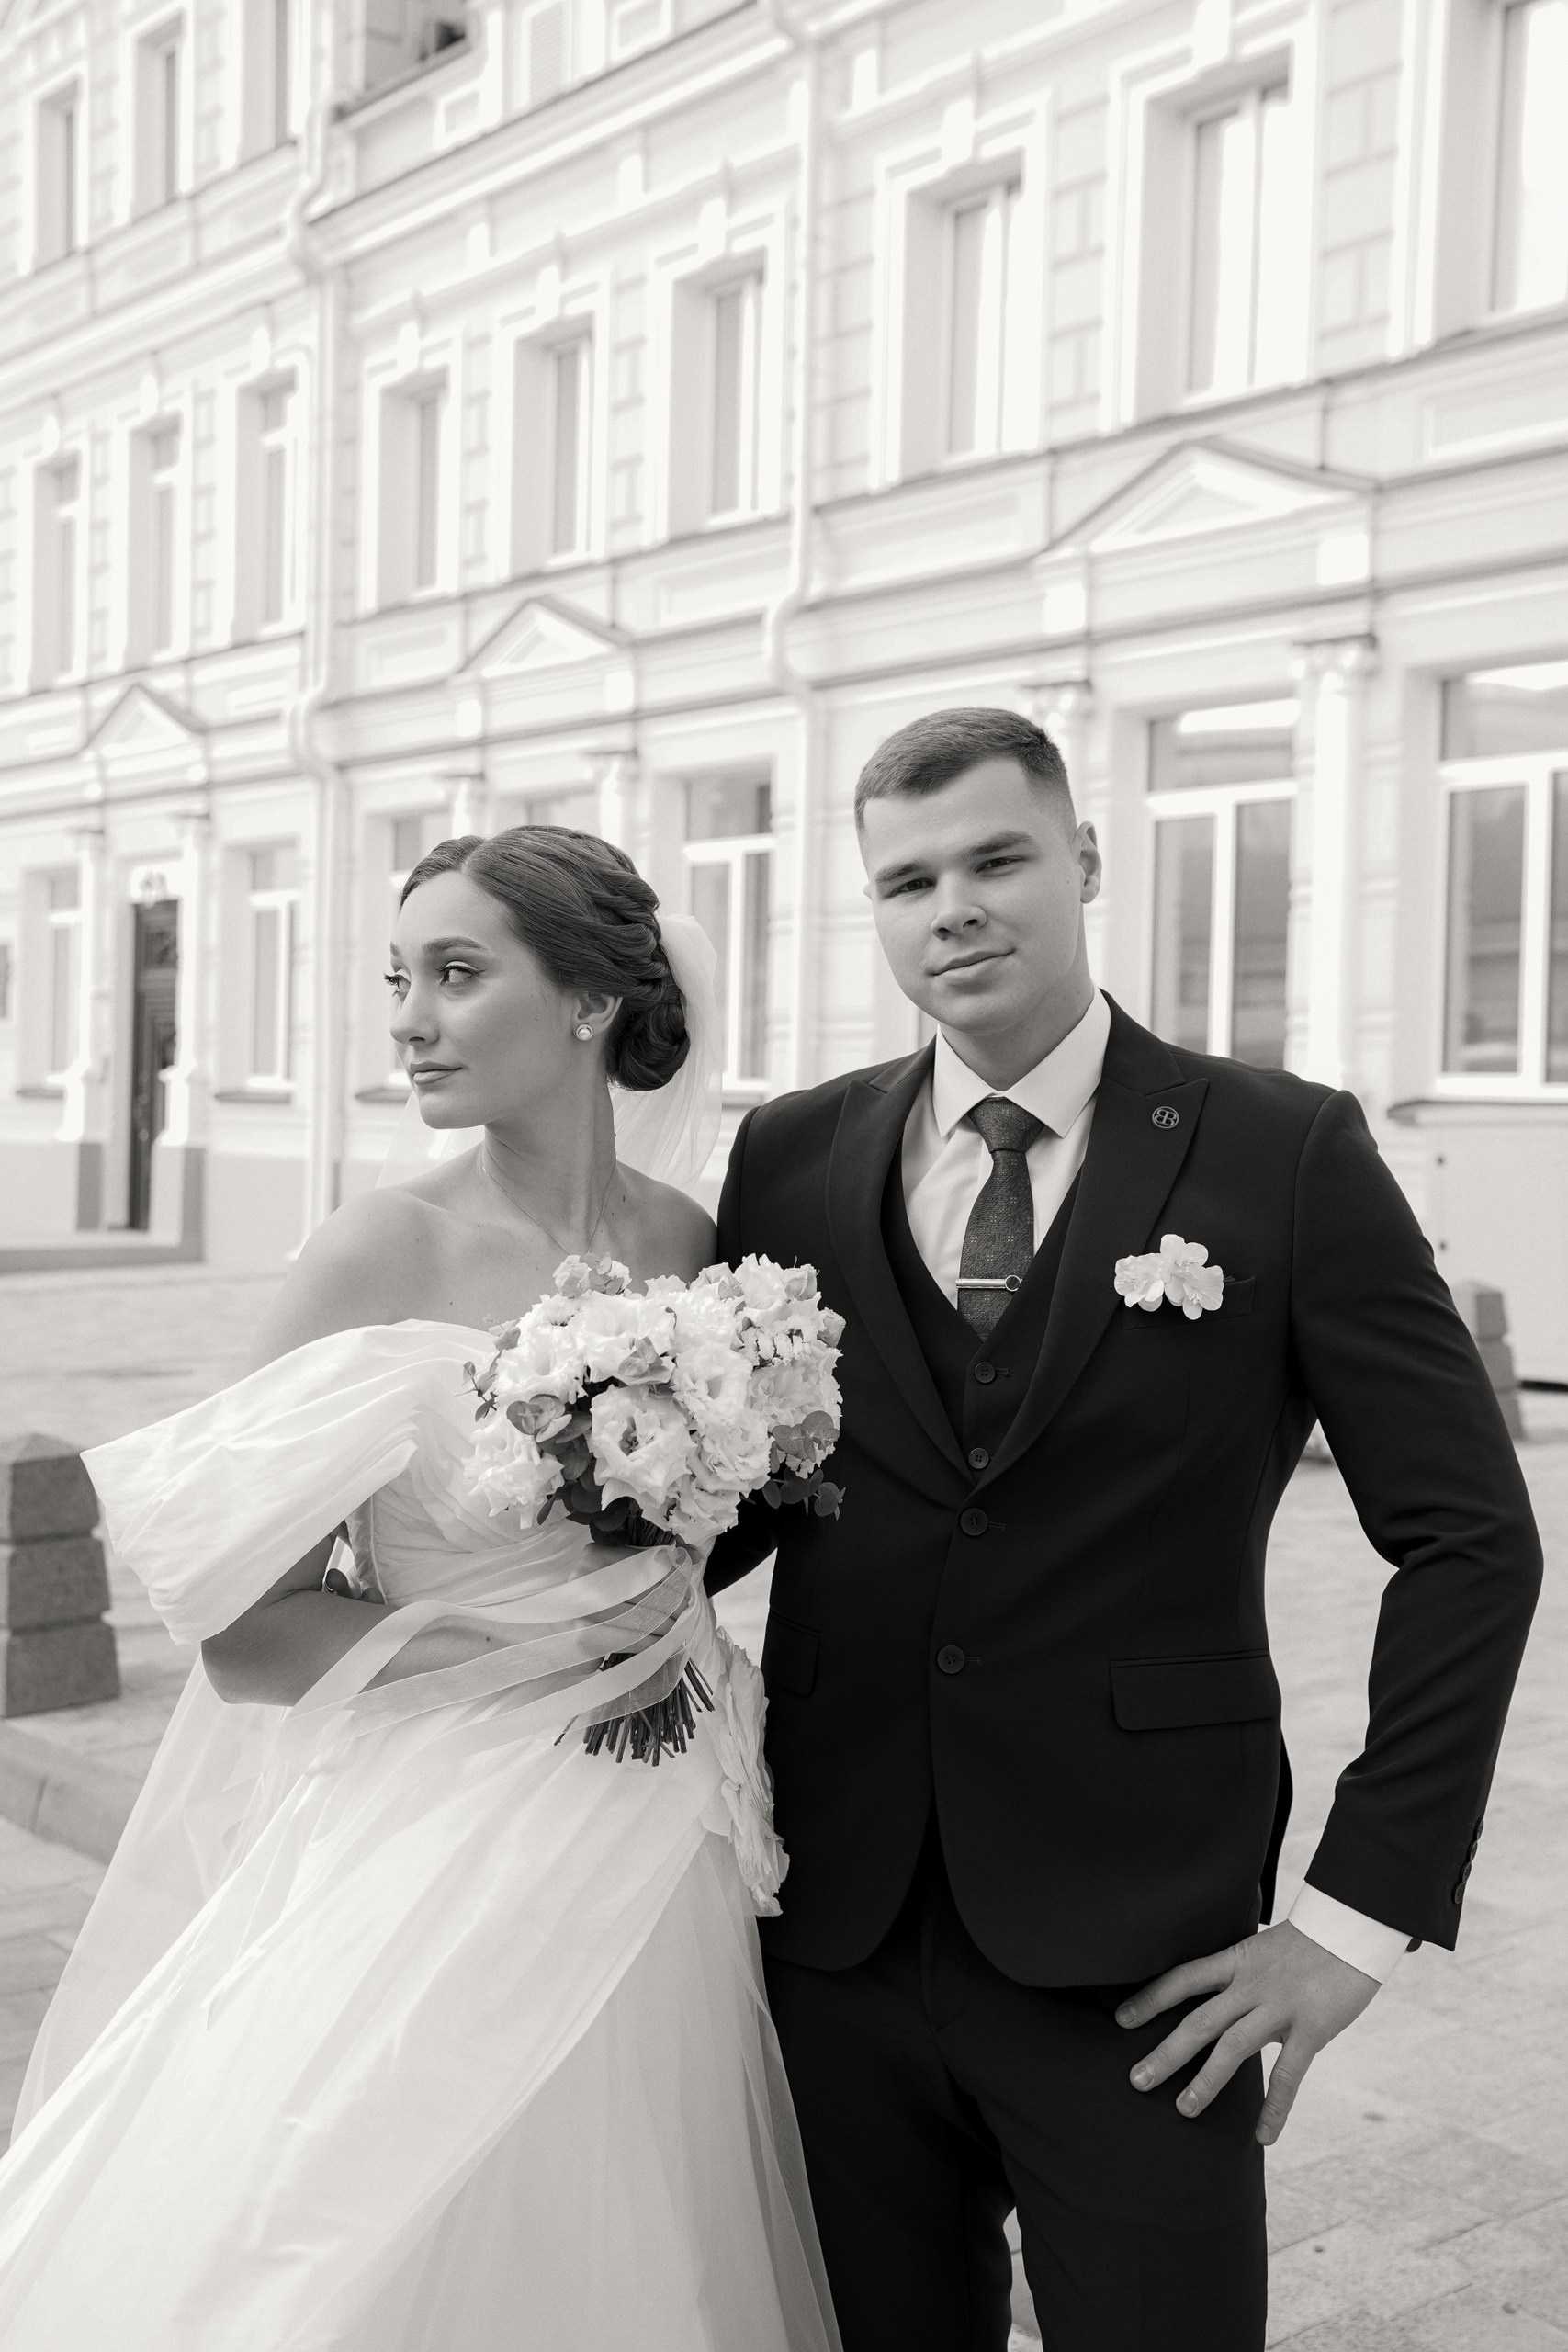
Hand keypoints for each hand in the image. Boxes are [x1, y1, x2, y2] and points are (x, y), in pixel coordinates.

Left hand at [1116, 1919, 1378, 2145]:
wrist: (1353, 1929)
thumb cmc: (1309, 1942)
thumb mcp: (1263, 1948)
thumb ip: (1240, 1973)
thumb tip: (1216, 1996)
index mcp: (1237, 1960)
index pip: (1183, 1978)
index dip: (1151, 1998)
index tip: (1121, 2019)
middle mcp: (1251, 1985)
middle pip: (1199, 2021)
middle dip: (1166, 2052)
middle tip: (1136, 2080)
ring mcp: (1280, 2008)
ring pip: (1234, 2048)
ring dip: (1206, 2081)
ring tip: (1183, 2110)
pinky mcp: (1311, 2029)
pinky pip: (1288, 2074)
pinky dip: (1275, 2108)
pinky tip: (1262, 2136)